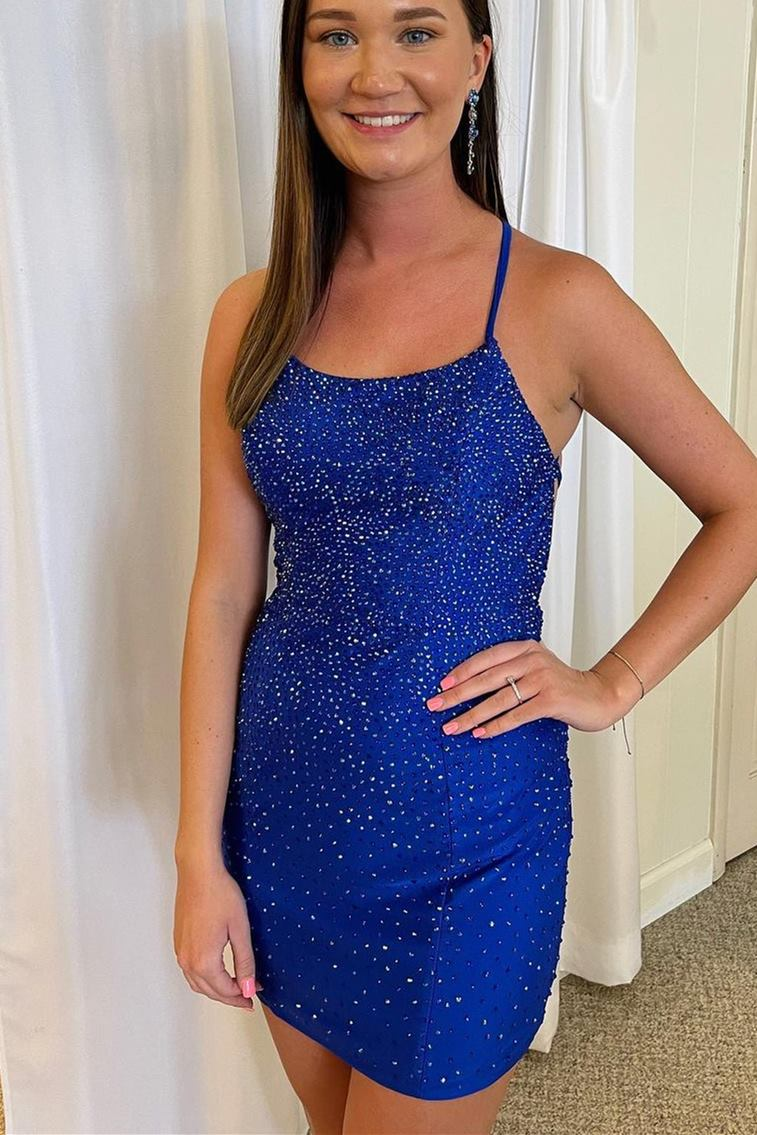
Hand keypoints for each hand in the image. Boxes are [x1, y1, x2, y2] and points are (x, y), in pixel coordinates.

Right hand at [174, 857, 263, 1011]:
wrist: (198, 872)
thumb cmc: (220, 895)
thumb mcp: (240, 929)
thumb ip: (245, 962)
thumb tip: (249, 988)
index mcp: (204, 961)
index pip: (224, 990)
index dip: (242, 994)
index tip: (256, 994)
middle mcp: (187, 960)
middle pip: (209, 990)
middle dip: (229, 996)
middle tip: (248, 995)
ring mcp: (180, 951)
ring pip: (197, 983)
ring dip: (216, 989)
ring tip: (235, 987)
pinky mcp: (178, 942)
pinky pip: (190, 971)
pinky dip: (204, 978)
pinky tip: (218, 972)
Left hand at [425, 638, 631, 737]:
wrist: (600, 695)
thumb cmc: (563, 686)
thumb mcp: (536, 669)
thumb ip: (512, 671)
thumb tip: (472, 686)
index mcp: (525, 648)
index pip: (486, 658)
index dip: (462, 671)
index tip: (442, 684)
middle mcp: (532, 660)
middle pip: (487, 678)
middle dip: (457, 694)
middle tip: (435, 705)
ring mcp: (543, 679)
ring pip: (498, 699)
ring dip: (471, 715)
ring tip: (451, 727)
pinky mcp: (552, 700)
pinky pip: (517, 715)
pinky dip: (496, 725)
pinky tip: (479, 734)